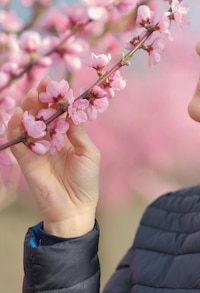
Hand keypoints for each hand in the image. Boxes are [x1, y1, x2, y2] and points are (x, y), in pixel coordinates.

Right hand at [7, 79, 100, 237]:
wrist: (75, 209)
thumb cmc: (87, 182)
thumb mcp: (88, 153)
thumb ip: (78, 131)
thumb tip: (71, 110)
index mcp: (66, 137)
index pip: (57, 113)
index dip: (56, 98)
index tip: (56, 83)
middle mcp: (49, 140)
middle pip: (40, 114)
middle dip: (40, 98)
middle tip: (42, 84)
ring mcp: (36, 149)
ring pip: (27, 123)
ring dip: (28, 108)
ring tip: (33, 96)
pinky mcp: (25, 160)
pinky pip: (17, 141)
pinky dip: (17, 127)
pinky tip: (22, 115)